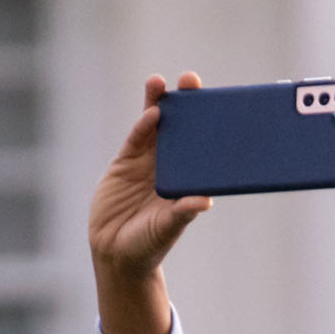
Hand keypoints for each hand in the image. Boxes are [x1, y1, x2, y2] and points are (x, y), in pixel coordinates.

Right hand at [87, 72, 210, 333]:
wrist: (116, 253)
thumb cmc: (149, 244)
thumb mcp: (167, 228)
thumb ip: (182, 213)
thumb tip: (204, 201)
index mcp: (188, 179)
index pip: (201, 146)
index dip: (208, 124)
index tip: (218, 103)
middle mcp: (171, 166)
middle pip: (180, 128)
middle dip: (184, 104)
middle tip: (191, 80)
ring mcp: (147, 163)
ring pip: (155, 127)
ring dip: (158, 104)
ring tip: (160, 82)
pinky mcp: (125, 163)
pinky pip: (135, 139)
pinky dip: (142, 126)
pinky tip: (150, 111)